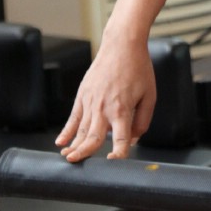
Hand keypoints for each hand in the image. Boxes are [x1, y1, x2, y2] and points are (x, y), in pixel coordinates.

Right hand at [55, 28, 155, 162]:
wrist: (122, 45)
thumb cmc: (138, 69)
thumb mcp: (149, 96)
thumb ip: (142, 121)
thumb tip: (132, 139)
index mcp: (122, 109)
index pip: (120, 139)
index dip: (118, 153)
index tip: (114, 162)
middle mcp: (104, 108)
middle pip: (93, 137)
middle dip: (84, 153)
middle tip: (77, 164)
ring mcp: (90, 101)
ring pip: (81, 130)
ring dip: (74, 145)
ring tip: (69, 158)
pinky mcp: (83, 95)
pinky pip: (73, 117)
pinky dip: (66, 131)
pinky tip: (61, 142)